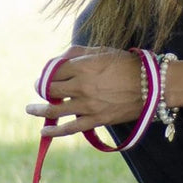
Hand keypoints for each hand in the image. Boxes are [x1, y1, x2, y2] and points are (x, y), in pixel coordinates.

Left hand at [25, 46, 143, 137]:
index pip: (51, 72)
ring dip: (39, 110)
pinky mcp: (97, 119)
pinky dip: (55, 131)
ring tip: (30, 110)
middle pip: (49, 90)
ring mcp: (88, 104)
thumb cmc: (124, 64)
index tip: (43, 78)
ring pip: (54, 110)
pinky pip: (70, 128)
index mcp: (81, 66)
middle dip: (40, 90)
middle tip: (39, 91)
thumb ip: (75, 53)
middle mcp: (81, 86)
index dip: (44, 75)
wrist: (151, 85)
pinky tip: (44, 132)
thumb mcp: (99, 51)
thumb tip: (56, 61)